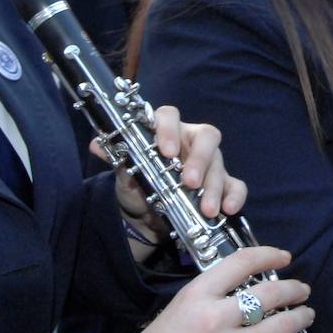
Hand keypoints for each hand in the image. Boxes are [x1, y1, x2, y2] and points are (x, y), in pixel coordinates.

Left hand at [103, 106, 247, 242]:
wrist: (146, 216)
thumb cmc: (138, 184)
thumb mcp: (126, 173)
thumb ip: (118, 158)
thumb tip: (96, 145)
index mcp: (167, 131)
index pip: (170, 115)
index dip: (170, 129)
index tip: (166, 151)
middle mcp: (191, 142)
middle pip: (206, 135)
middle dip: (200, 158)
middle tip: (190, 182)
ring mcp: (210, 162)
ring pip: (220, 163)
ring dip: (214, 186)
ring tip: (206, 210)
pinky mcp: (223, 184)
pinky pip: (236, 185)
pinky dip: (235, 195)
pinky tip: (229, 209)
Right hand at [141, 246, 332, 332]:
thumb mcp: (177, 309)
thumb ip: (209, 298)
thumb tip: (244, 291)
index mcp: (197, 296)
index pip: (242, 263)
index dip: (269, 255)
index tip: (283, 257)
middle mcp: (216, 319)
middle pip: (268, 294)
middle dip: (292, 289)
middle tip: (302, 289)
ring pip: (280, 327)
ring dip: (300, 318)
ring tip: (307, 315)